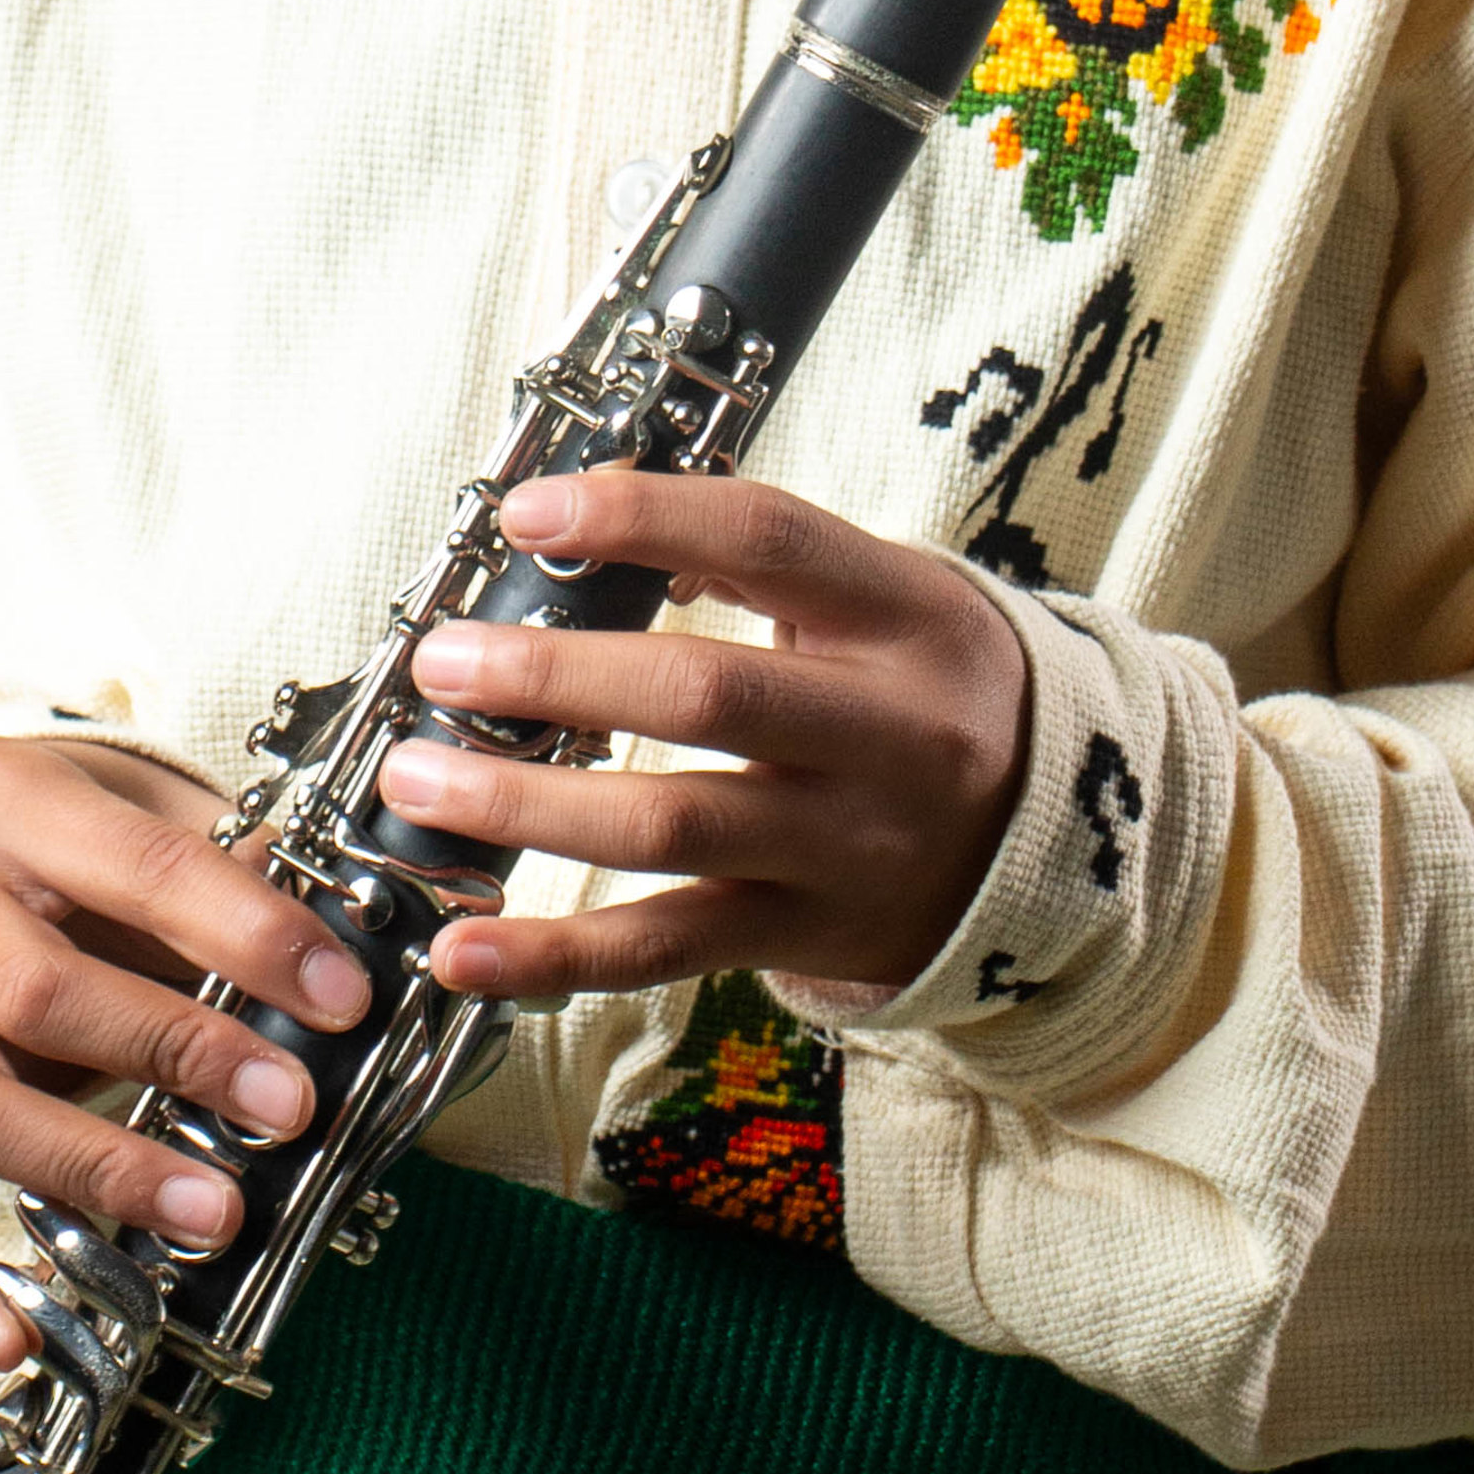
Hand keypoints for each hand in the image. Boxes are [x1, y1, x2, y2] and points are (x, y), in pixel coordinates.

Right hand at [0, 735, 372, 1369]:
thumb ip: (230, 873)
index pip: (140, 865)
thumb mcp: (148, 809)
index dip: (248, 935)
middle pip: (36, 990)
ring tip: (212, 1215)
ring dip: (98, 1171)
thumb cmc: (68, 835)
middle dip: (179, 1055)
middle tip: (287, 1109)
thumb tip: (341, 970)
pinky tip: (6, 1333)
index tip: (338, 998)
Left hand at [380, 468, 1027, 1005]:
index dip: (643, 517)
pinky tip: (463, 950)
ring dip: (526, 808)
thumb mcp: (881, 598)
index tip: (528, 515)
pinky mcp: (803, 935)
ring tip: (417, 787)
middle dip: (556, 677)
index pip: (767, 540)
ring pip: (670, 827)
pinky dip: (554, 958)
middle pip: (706, 694)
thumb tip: (587, 527)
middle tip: (444, 665)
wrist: (1055, 841)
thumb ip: (750, 559)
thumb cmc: (925, 689)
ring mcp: (846, 846)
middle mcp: (889, 734)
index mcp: (905, 617)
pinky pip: (666, 950)